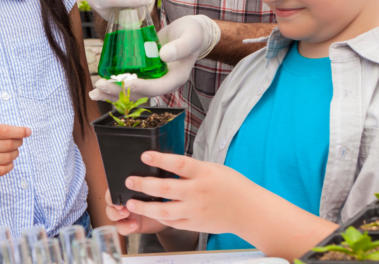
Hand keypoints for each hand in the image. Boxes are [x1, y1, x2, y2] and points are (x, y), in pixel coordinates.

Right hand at [0, 122, 30, 177]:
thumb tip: (20, 134)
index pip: (4, 131)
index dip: (19, 131)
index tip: (28, 131)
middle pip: (8, 145)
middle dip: (18, 142)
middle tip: (19, 140)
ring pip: (7, 158)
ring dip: (15, 153)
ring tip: (13, 150)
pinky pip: (2, 170)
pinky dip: (10, 165)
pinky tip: (8, 160)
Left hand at [90, 15, 218, 100]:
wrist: (190, 33)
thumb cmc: (192, 34)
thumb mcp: (190, 37)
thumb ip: (180, 46)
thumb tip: (164, 56)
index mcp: (175, 78)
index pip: (158, 87)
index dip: (143, 87)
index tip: (127, 83)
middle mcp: (162, 83)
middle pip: (141, 94)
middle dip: (120, 92)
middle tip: (100, 85)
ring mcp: (152, 80)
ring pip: (131, 93)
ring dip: (113, 93)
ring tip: (94, 92)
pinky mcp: (144, 74)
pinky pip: (128, 84)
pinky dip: (114, 86)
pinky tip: (99, 86)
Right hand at [104, 188, 165, 235]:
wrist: (170, 215)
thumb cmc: (163, 197)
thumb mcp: (157, 189)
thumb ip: (150, 184)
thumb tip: (147, 179)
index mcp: (128, 189)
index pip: (114, 187)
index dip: (113, 191)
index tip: (118, 193)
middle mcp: (124, 200)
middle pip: (110, 200)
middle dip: (113, 202)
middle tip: (121, 205)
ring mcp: (125, 213)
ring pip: (111, 214)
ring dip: (116, 214)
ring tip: (125, 214)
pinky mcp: (129, 225)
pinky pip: (120, 227)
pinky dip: (125, 227)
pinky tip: (134, 225)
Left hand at [121, 151, 255, 235]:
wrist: (249, 211)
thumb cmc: (232, 186)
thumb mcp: (213, 169)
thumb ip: (191, 168)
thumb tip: (166, 164)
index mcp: (204, 173)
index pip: (178, 163)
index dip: (160, 159)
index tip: (144, 155)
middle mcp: (198, 192)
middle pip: (166, 187)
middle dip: (143, 184)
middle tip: (129, 181)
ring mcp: (196, 210)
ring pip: (164, 210)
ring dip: (145, 206)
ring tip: (131, 202)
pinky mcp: (195, 224)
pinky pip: (173, 222)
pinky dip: (160, 217)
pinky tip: (150, 212)